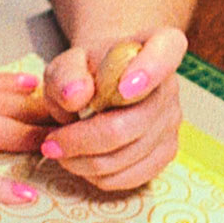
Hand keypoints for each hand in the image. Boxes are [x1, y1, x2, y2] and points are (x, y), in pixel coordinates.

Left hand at [37, 28, 186, 191]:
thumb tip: (76, 95)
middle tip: (51, 143)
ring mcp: (172, 122)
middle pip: (131, 124)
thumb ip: (66, 73)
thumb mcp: (67, 63)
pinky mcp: (166, 152)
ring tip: (61, 150)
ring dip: (84, 161)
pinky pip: (132, 176)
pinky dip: (100, 176)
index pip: (166, 51)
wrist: (102, 84)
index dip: (149, 71)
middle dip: (82, 140)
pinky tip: (81, 162)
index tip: (122, 88)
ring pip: (127, 156)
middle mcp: (171, 86)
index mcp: (158, 46)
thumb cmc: (86, 70)